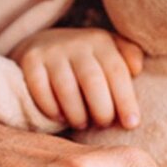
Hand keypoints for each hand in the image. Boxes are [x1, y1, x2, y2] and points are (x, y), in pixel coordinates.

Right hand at [11, 27, 143, 129]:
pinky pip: (40, 90)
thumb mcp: (110, 51)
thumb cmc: (87, 59)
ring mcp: (51, 51)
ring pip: (66, 88)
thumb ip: (128, 56)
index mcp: (101, 41)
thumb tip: (137, 69)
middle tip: (103, 124)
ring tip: (82, 124)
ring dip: (77, 113)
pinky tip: (59, 118)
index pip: (117, 72)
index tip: (131, 124)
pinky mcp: (30, 60)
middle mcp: (76, 43)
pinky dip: (51, 108)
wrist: (42, 44)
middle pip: (92, 81)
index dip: (126, 100)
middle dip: (102, 110)